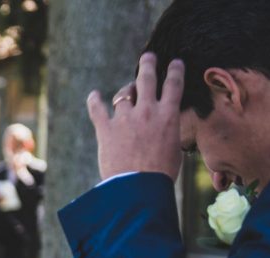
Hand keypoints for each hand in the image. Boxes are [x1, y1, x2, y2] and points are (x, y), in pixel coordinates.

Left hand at [86, 53, 184, 180]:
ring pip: (123, 93)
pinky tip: (93, 95)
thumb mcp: (174, 149)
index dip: (175, 70)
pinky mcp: (106, 129)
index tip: (175, 62)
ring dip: (126, 90)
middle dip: (148, 64)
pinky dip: (94, 101)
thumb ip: (169, 132)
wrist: (138, 188)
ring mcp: (125, 118)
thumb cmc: (160, 174)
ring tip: (127, 90)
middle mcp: (147, 111)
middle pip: (147, 78)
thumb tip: (166, 127)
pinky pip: (97, 109)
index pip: (174, 85)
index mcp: (168, 116)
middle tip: (148, 57)